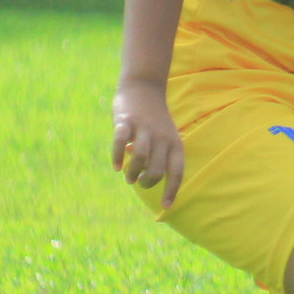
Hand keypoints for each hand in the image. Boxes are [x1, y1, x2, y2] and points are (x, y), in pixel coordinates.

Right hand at [111, 79, 184, 208]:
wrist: (144, 86)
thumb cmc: (155, 118)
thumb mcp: (164, 136)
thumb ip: (157, 156)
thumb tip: (141, 173)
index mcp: (175, 143)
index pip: (177, 172)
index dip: (171, 191)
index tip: (165, 207)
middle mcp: (162, 137)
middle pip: (157, 169)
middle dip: (147, 182)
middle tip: (139, 182)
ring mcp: (144, 129)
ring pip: (140, 158)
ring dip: (133, 173)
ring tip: (128, 177)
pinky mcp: (126, 121)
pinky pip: (120, 142)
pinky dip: (118, 157)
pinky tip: (116, 166)